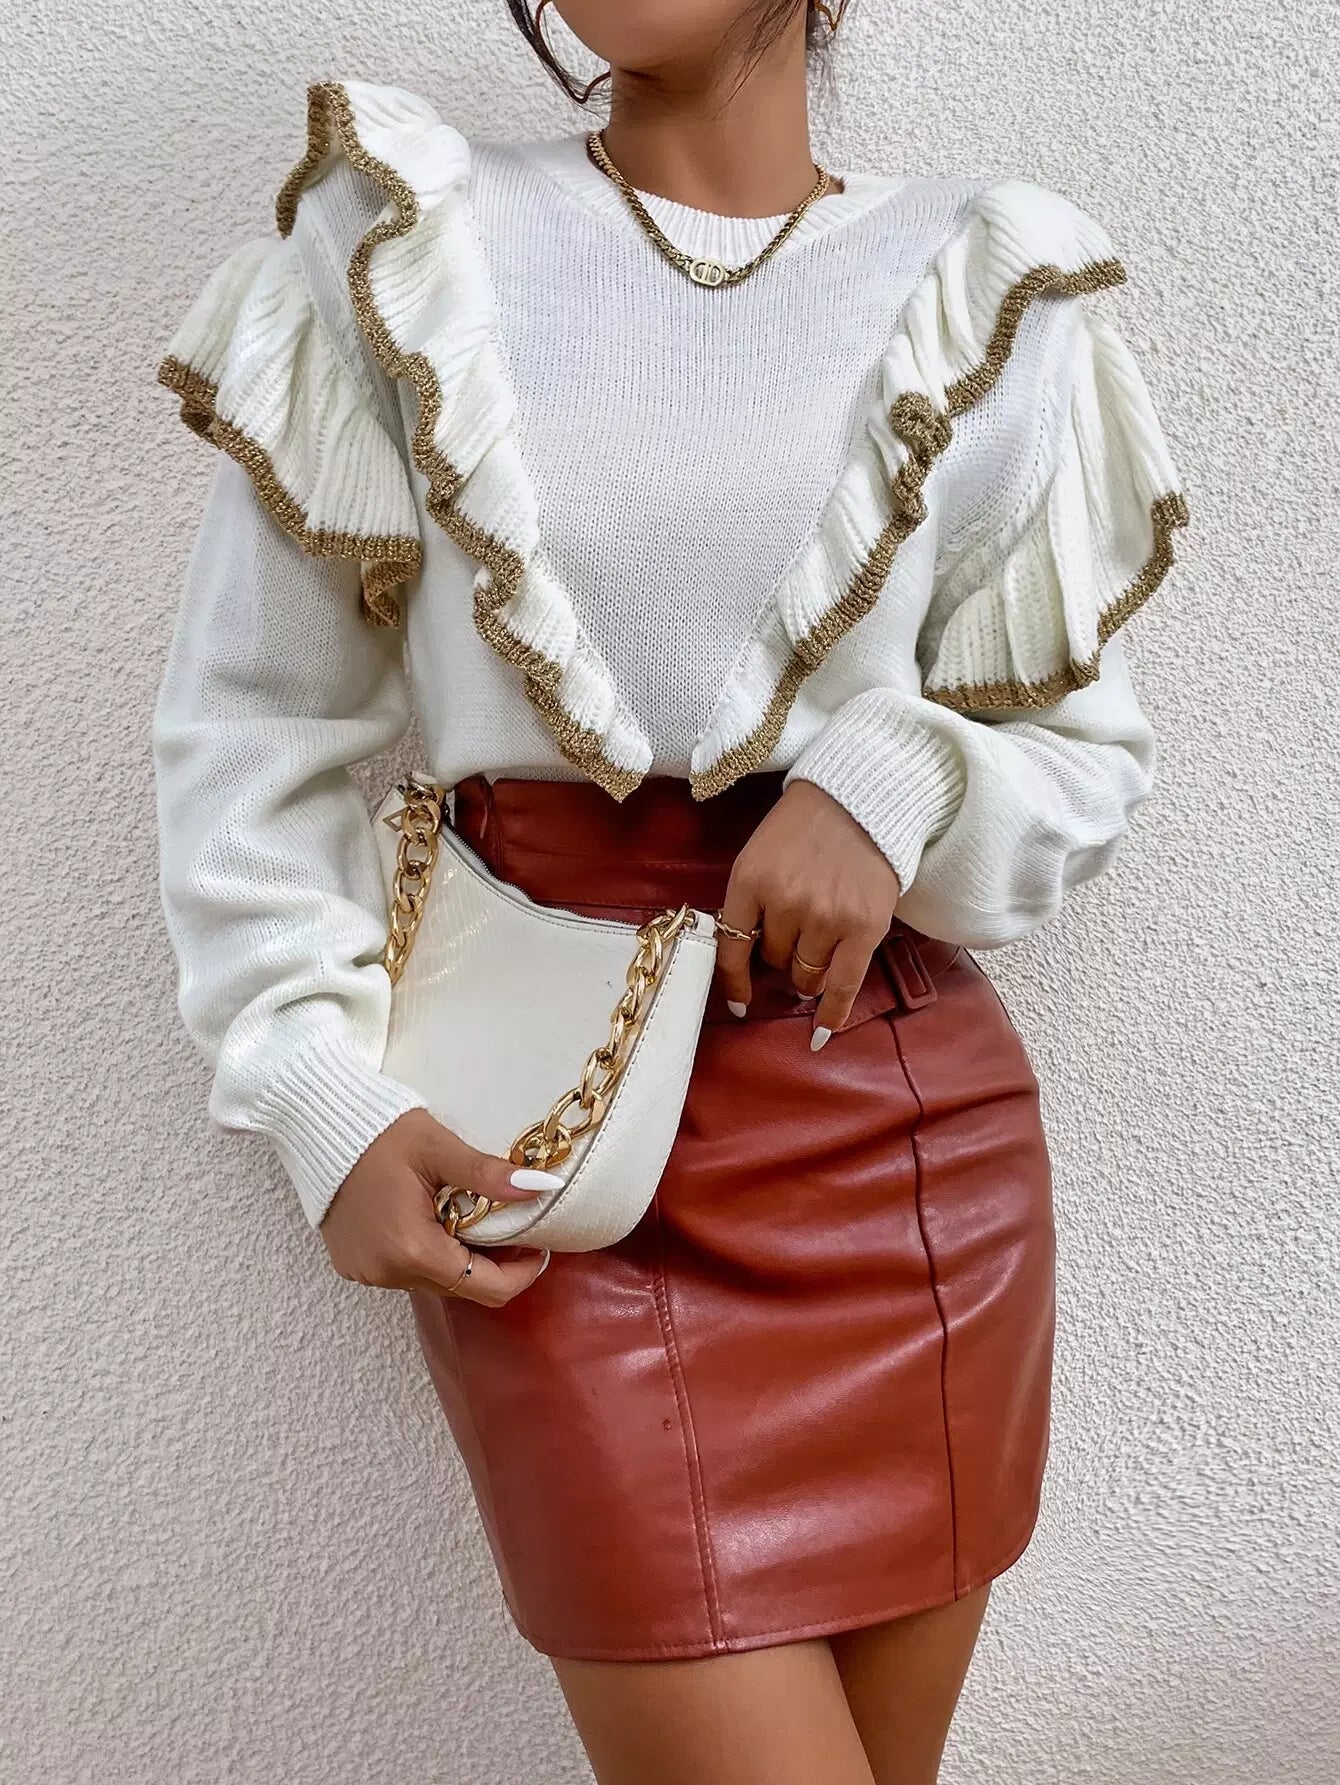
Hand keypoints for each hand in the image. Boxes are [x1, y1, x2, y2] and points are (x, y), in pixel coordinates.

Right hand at [320, 1109, 555, 1305]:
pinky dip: (425, 1251)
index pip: (485, 1287)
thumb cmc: (378, 1131)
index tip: (537, 1245)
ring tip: (465, 1212)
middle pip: (460, 1285)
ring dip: (456, 1255)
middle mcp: (386, 1273)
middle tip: (506, 1221)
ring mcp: (366, 1272)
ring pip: (433, 1280)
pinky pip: (404, 1271)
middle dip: (491, 1260)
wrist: (316, 1124)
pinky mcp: (353, 1264)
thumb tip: (541, 1188)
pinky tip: (429, 1216)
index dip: (520, 1272)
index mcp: (412, 1250)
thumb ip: (488, 1176)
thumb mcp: (439, 1148)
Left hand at [715, 780, 900, 1047]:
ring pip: (805, 973)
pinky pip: (842, 985)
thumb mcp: (761, 853)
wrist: (862, 797)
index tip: (739, 1003)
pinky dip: (830, 1012)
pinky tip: (822, 1032)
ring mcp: (825, 917)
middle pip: (773, 959)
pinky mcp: (863, 927)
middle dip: (782, 953)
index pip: (731, 946)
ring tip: (823, 942)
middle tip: (801, 930)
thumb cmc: (807, 826)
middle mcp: (785, 902)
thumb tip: (752, 959)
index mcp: (749, 880)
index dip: (734, 981)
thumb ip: (751, 900)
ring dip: (808, 969)